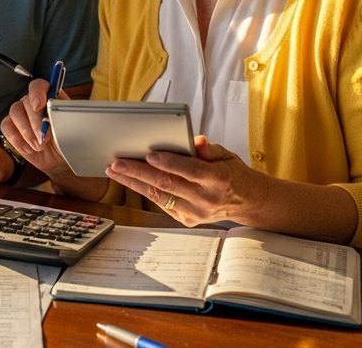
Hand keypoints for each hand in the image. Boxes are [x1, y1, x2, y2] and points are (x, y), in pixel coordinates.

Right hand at [0, 78, 71, 176]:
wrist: (60, 158)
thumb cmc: (67, 139)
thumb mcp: (71, 127)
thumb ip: (63, 115)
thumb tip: (54, 114)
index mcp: (49, 96)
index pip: (38, 85)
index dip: (37, 93)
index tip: (39, 106)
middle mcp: (33, 102)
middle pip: (25, 101)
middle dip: (35, 121)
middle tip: (44, 136)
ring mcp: (20, 114)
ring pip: (14, 113)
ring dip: (27, 132)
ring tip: (40, 146)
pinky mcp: (12, 127)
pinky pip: (6, 127)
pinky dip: (17, 139)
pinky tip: (29, 148)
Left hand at [104, 135, 269, 225]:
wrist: (246, 202)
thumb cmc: (232, 173)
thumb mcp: (226, 155)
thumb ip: (209, 149)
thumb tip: (195, 140)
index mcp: (218, 179)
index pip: (190, 171)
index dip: (169, 163)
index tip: (149, 154)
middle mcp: (206, 199)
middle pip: (168, 184)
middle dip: (139, 172)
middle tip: (117, 162)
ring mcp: (196, 213)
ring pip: (159, 196)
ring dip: (134, 183)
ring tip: (115, 170)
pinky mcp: (187, 220)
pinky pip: (162, 204)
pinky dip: (144, 191)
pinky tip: (130, 180)